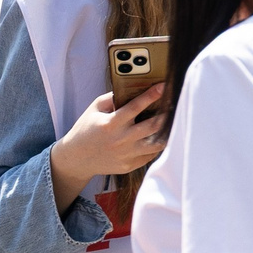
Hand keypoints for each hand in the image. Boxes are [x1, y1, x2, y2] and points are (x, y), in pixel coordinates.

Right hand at [51, 87, 167, 204]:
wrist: (77, 158)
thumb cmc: (86, 130)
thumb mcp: (94, 110)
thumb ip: (111, 98)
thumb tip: (130, 88)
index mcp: (111, 123)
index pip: (135, 107)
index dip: (151, 95)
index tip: (164, 86)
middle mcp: (120, 139)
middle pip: (152, 126)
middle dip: (166, 114)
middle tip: (175, 104)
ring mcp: (126, 155)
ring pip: (156, 144)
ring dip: (167, 132)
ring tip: (173, 122)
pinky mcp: (129, 165)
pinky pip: (150, 156)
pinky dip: (157, 146)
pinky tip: (160, 136)